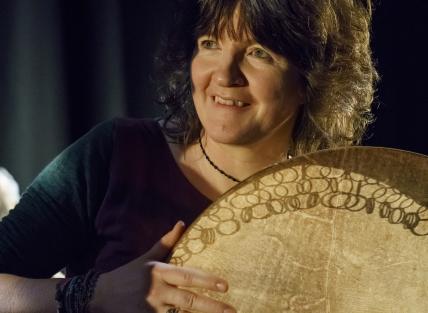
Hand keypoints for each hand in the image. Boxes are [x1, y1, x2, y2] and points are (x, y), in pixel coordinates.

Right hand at [89, 221, 235, 312]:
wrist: (100, 296)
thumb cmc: (128, 274)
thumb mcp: (147, 258)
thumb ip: (166, 242)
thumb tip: (181, 223)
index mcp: (159, 272)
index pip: (187, 276)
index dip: (207, 281)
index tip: (225, 285)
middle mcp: (157, 291)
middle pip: (188, 301)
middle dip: (212, 307)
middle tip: (232, 310)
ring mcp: (151, 310)